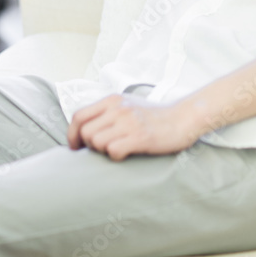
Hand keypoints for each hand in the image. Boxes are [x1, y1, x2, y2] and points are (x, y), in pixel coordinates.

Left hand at [67, 94, 195, 160]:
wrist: (183, 118)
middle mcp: (117, 108)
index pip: (78, 116)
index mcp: (112, 100)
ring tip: (116, 150)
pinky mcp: (140, 136)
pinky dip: (116, 156)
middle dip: (88, 146)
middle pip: (84, 131)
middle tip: (100, 151)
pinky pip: (113, 150)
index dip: (72, 135)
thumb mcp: (127, 106)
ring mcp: (128, 122)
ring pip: (96, 141)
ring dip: (102, 151)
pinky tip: (126, 154)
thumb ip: (108, 113)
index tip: (76, 148)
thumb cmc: (154, 117)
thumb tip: (85, 131)